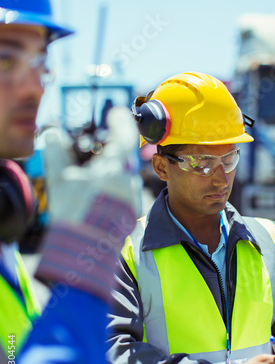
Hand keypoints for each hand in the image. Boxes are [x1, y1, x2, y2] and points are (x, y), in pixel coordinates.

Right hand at [35, 107, 140, 302]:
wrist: (83, 250)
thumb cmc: (72, 213)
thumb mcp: (60, 179)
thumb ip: (57, 152)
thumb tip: (54, 134)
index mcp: (114, 168)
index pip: (124, 136)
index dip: (120, 121)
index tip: (115, 112)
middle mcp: (128, 181)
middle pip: (124, 156)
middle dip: (113, 149)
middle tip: (100, 146)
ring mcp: (131, 197)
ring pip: (125, 174)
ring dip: (112, 170)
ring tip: (94, 177)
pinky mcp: (130, 212)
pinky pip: (125, 191)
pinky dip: (114, 187)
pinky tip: (99, 196)